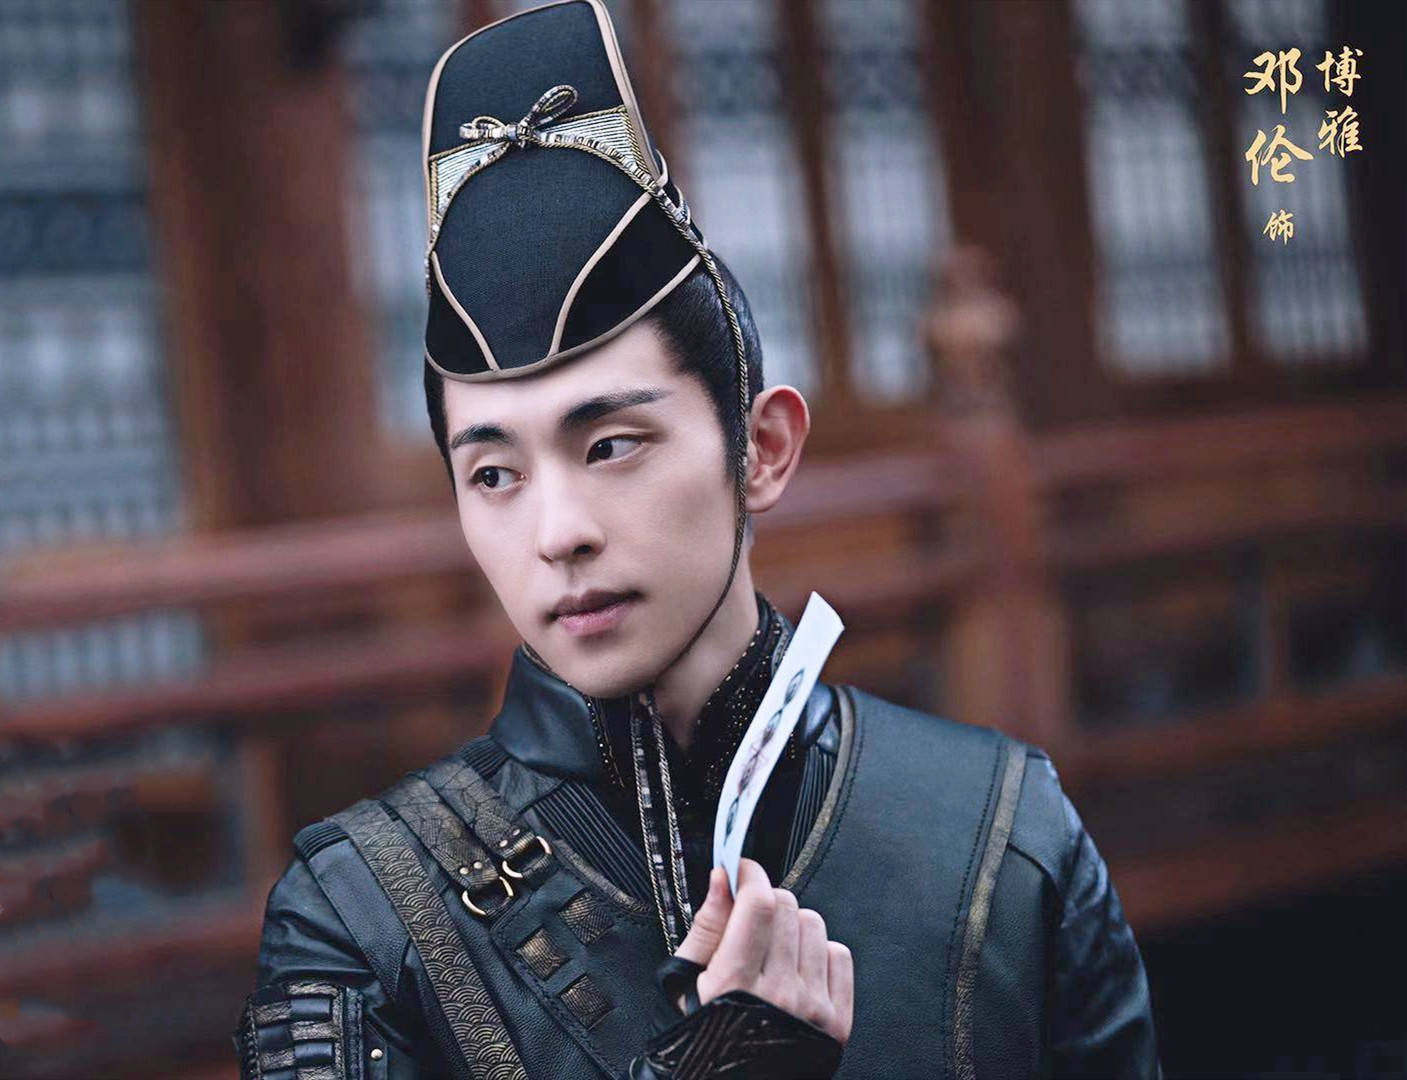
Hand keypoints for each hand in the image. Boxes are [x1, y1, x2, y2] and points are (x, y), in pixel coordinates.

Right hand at [674, 859, 853, 1046]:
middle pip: (787, 907)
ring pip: (814, 925)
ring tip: (771, 952)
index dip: (750, 875)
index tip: (741, 871)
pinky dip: (818, 953)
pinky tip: (796, 969)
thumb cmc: (704, 1041)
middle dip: (765, 901)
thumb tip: (722, 879)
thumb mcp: (687, 984)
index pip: (759, 904)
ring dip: (791, 927)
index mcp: (735, 985)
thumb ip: (706, 927)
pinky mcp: (838, 1021)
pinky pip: (840, 954)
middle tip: (749, 920)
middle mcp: (779, 995)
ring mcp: (812, 1008)